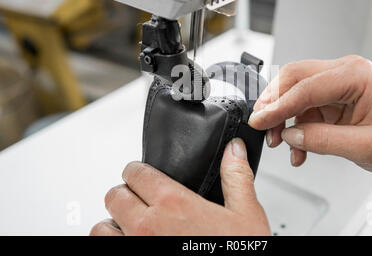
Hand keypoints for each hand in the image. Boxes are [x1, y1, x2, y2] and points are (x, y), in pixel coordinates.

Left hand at [90, 138, 269, 235]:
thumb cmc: (238, 252)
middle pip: (115, 196)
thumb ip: (236, 177)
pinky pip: (105, 248)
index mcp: (174, 204)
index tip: (142, 174)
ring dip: (112, 223)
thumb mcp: (246, 214)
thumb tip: (234, 150)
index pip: (136, 173)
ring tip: (127, 224)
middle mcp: (149, 225)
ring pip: (101, 228)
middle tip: (137, 198)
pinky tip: (128, 241)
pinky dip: (114, 242)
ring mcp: (137, 246)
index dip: (138, 170)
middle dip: (125, 194)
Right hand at [249, 55, 371, 215]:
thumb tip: (289, 134)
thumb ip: (322, 140)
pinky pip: (303, 109)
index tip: (259, 120)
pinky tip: (297, 148)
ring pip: (294, 93)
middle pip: (295, 78)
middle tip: (260, 124)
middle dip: (274, 102)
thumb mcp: (364, 147)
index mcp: (357, 75)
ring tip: (278, 141)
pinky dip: (294, 127)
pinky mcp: (331, 100)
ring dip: (281, 117)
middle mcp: (345, 73)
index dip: (278, 105)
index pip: (306, 86)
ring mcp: (337, 86)